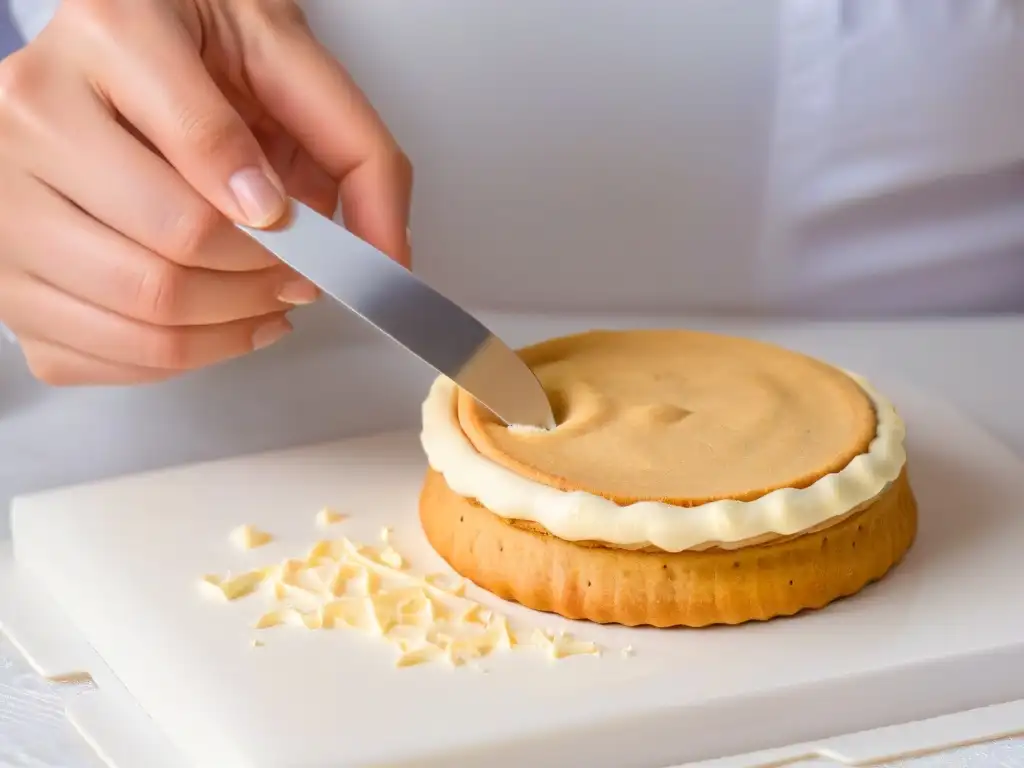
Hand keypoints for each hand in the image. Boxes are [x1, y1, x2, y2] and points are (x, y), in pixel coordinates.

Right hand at [0, 0, 411, 384]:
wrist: (116, 59)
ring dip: (235, 324)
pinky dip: (181, 356)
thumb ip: (358, 150)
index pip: (202, 144)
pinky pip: (97, 353)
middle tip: (301, 271)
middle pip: (174, 242)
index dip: (273, 213)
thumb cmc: (201, 55)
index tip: (296, 224)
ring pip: (140, 308)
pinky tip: (217, 323)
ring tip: (269, 297)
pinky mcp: (3, 272)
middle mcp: (36, 110)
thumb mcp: (289, 63)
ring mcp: (7, 198)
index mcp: (111, 31)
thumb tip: (386, 259)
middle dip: (267, 274)